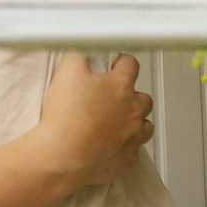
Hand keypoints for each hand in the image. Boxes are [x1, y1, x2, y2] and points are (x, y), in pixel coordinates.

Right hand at [32, 54, 152, 190]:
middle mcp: (133, 110)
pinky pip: (134, 149)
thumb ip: (81, 53)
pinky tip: (109, 145)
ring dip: (134, 122)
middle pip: (143, 97)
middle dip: (130, 96)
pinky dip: (126, 145)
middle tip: (109, 100)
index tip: (112, 67)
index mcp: (121, 86)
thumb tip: (88, 48)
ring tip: (113, 124)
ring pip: (145, 125)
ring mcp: (133, 136)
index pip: (131, 64)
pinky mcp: (128, 159)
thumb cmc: (65, 115)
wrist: (61, 156)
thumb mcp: (67, 71)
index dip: (120, 63)